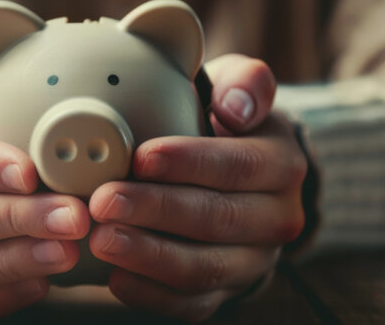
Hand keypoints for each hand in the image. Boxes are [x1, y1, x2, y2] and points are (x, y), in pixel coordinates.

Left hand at [88, 54, 307, 321]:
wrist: (240, 177)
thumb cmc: (223, 124)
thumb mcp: (238, 89)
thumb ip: (245, 82)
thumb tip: (237, 106)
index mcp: (282, 164)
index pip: (239, 166)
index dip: (190, 162)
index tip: (141, 156)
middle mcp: (278, 218)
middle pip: (219, 219)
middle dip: (157, 211)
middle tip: (103, 201)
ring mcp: (253, 262)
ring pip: (206, 268)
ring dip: (150, 256)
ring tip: (102, 240)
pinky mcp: (227, 292)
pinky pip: (193, 304)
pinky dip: (152, 295)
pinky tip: (114, 278)